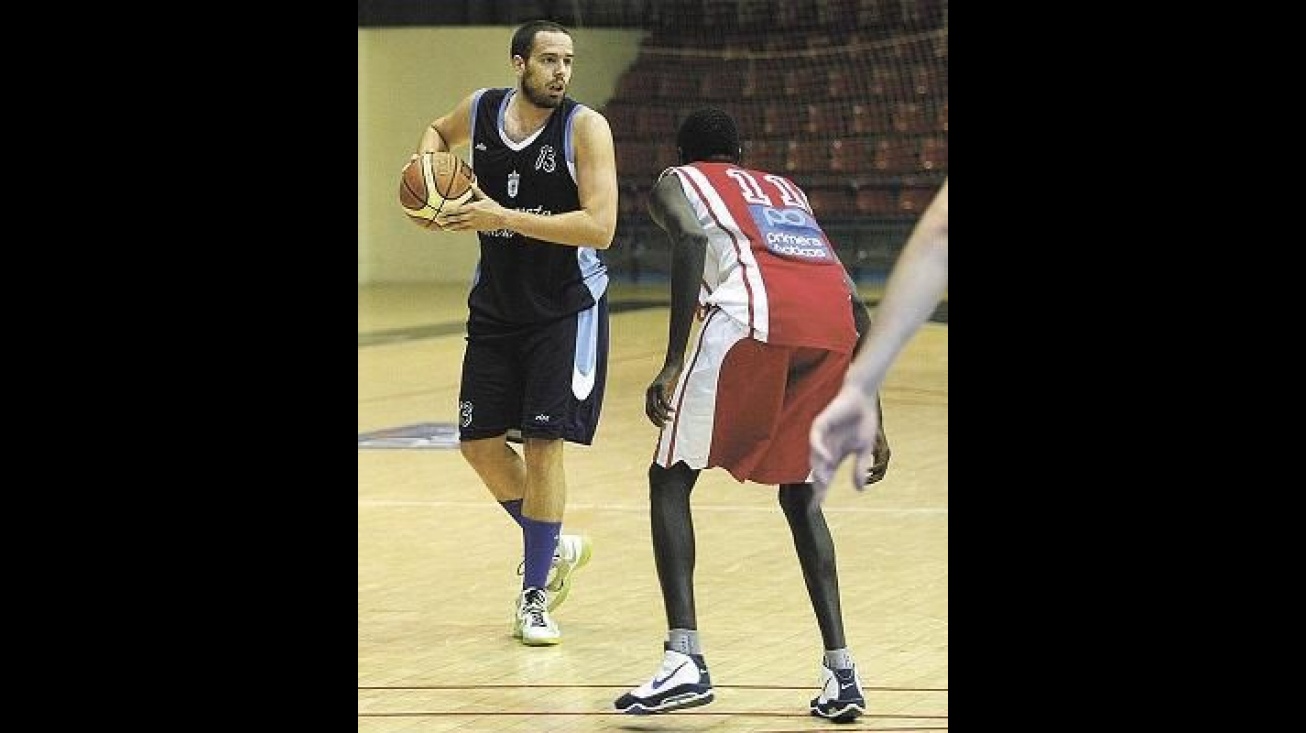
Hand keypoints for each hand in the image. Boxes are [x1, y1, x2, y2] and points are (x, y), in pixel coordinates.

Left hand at [432, 182, 504, 232]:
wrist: (501, 218)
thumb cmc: (494, 208)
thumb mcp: (485, 198)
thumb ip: (477, 191)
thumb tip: (471, 184)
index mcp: (471, 207)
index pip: (456, 209)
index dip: (448, 211)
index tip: (441, 210)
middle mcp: (470, 216)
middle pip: (455, 218)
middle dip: (446, 218)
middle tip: (438, 218)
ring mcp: (472, 223)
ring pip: (458, 225)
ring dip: (449, 225)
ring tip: (442, 225)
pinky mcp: (475, 228)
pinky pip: (463, 229)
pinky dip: (456, 229)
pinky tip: (451, 229)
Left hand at [644, 363, 682, 427]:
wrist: (673, 366)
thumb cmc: (671, 380)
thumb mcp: (667, 393)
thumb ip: (664, 402)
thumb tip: (666, 414)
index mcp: (649, 395)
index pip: (648, 411)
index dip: (654, 420)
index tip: (662, 426)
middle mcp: (649, 393)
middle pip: (650, 411)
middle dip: (657, 420)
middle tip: (665, 427)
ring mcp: (654, 389)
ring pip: (656, 407)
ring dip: (663, 415)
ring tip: (671, 419)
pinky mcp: (661, 386)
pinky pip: (663, 400)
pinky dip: (668, 407)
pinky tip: (674, 411)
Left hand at [809, 387, 886, 501]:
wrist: (863, 400)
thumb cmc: (862, 422)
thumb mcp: (864, 450)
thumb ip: (860, 468)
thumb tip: (859, 490)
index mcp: (834, 456)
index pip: (825, 478)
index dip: (820, 492)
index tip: (816, 508)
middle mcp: (825, 448)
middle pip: (817, 471)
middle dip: (817, 486)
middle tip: (816, 501)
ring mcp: (821, 437)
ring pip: (815, 457)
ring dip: (819, 470)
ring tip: (823, 483)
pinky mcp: (820, 424)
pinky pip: (816, 439)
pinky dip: (820, 449)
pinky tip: (827, 458)